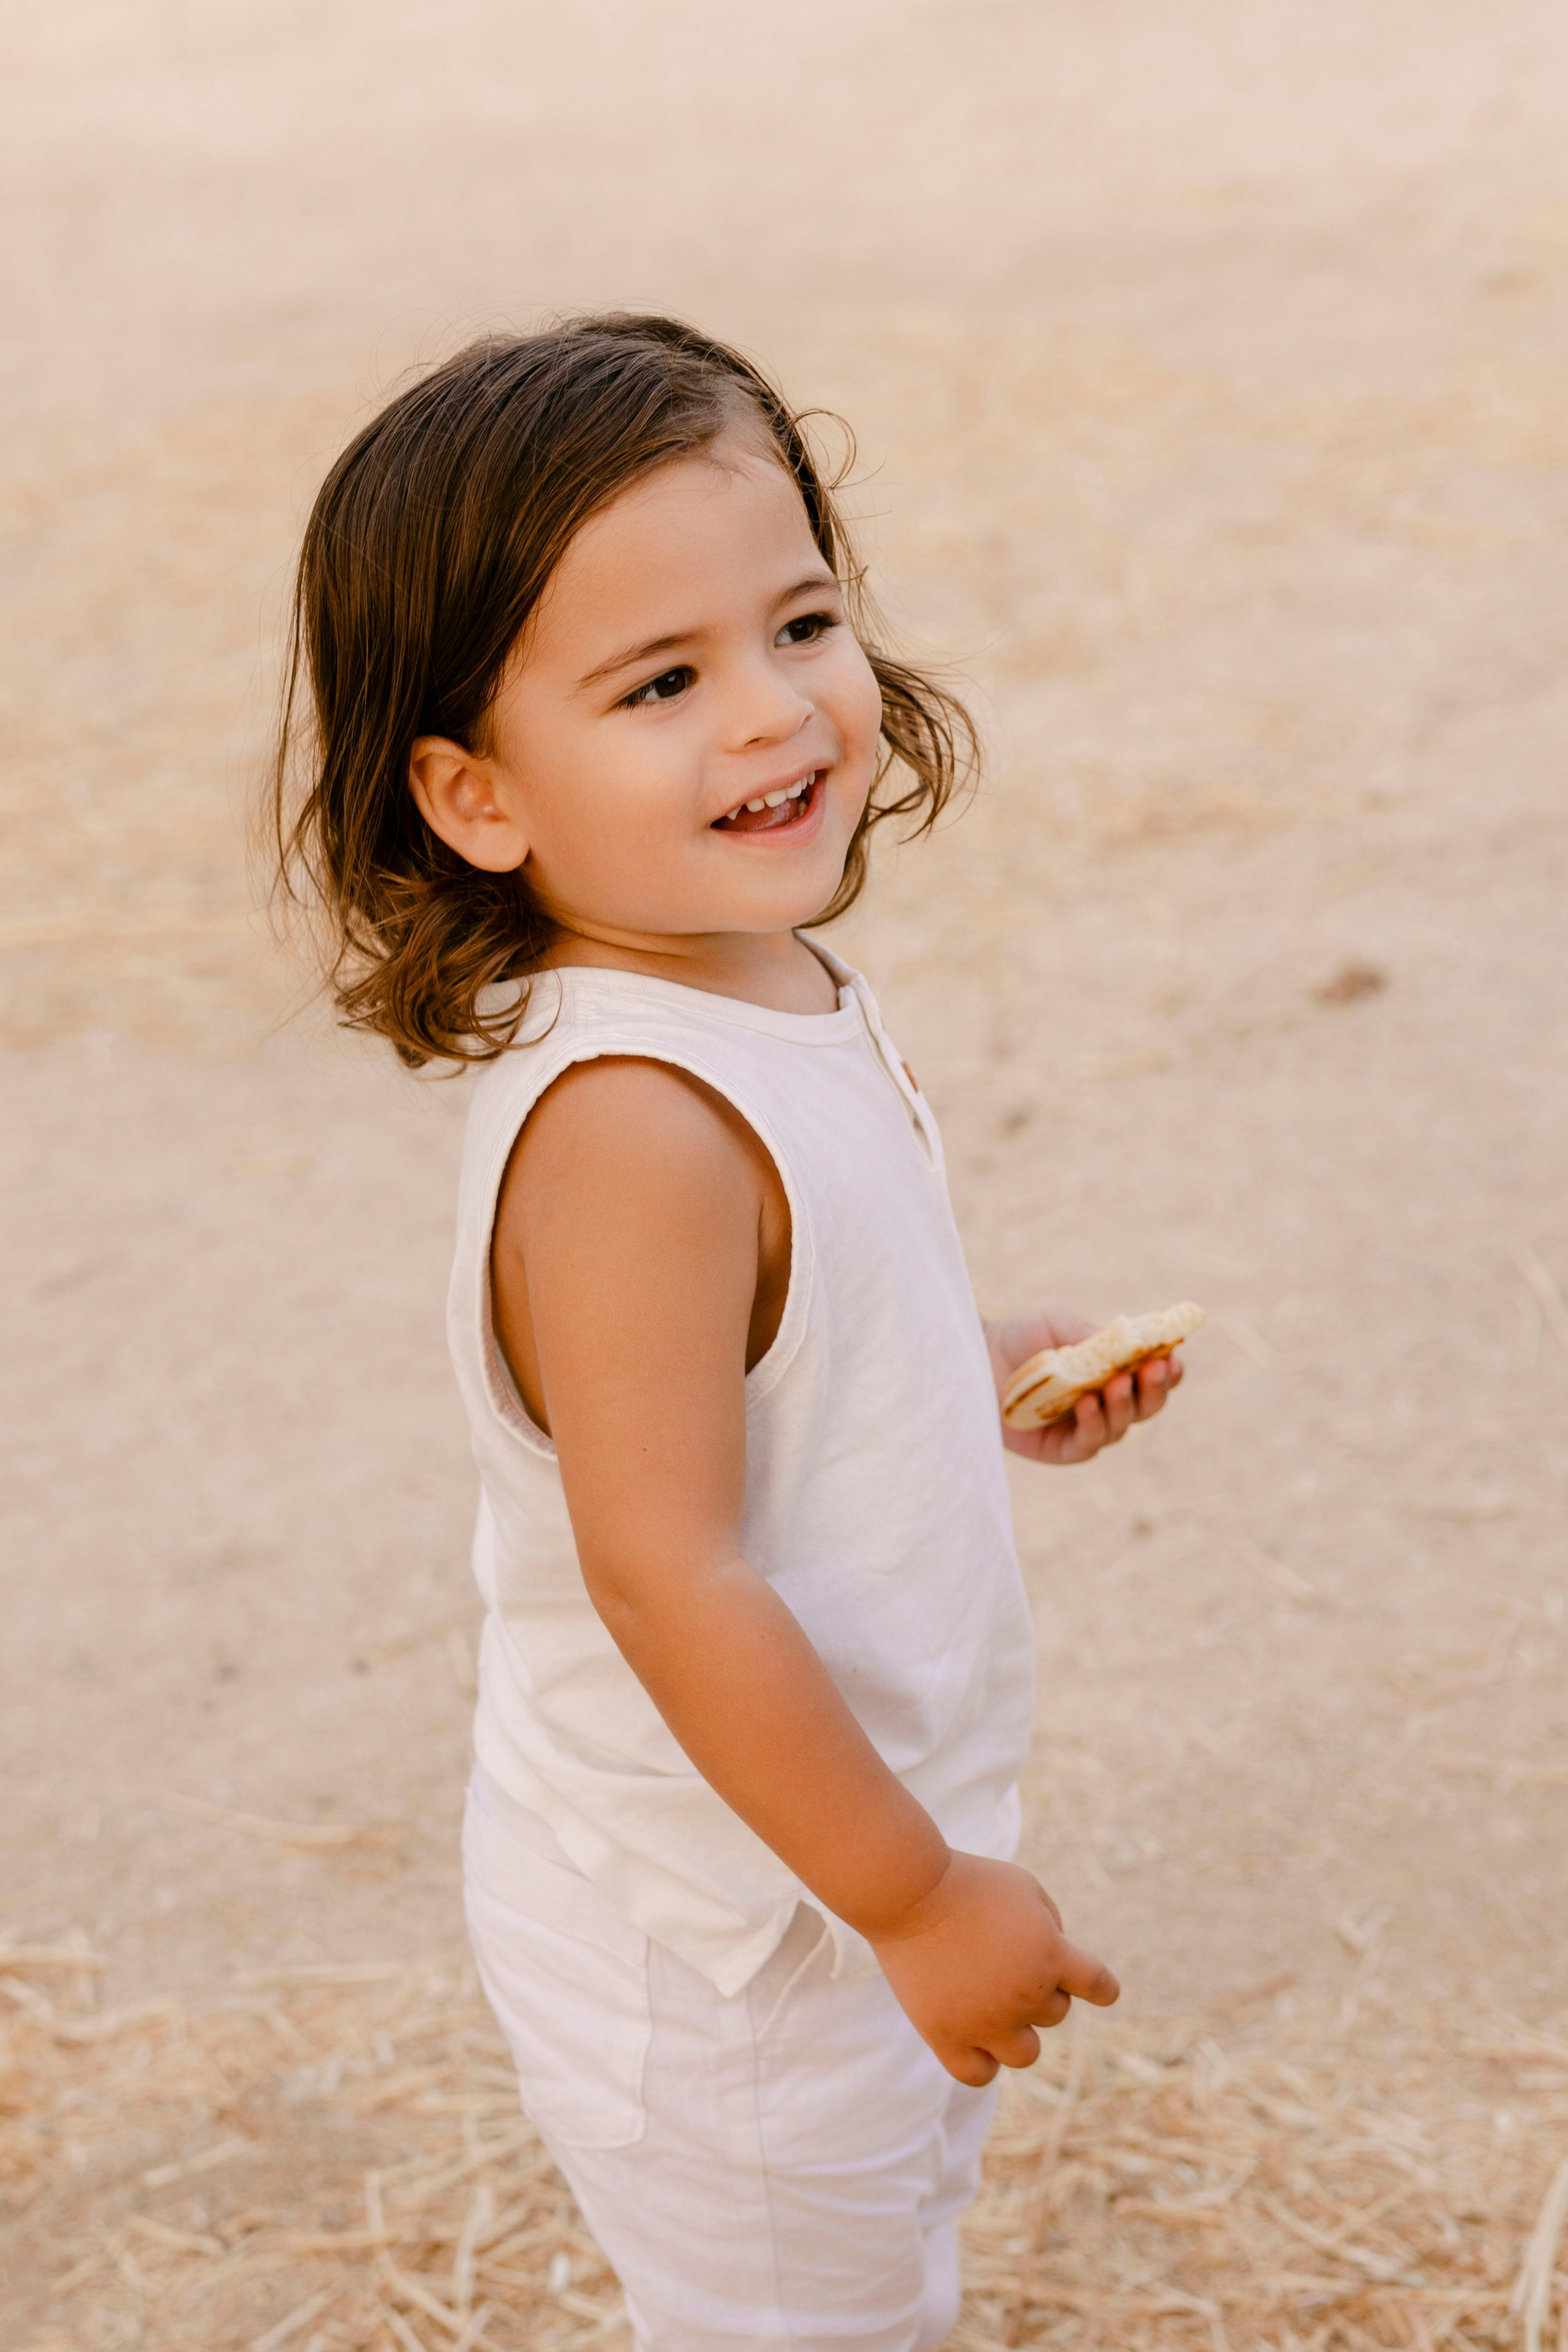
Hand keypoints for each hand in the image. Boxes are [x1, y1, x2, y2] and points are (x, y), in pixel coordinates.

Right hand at [868, 1850, 1118, 2085]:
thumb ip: (1051, 1926)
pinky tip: (976, 2037)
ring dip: (1018, 2030)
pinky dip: (984, 2062)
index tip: (1102, 1991)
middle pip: (1055, 2012)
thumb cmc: (969, 1882)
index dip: (1102, 1988)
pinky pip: (978, 2074)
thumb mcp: (1024, 1888)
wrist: (907, 1890)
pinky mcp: (945, 2036)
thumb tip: (1056, 1966)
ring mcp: (984, 2022)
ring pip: (1026, 2053)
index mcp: (1050, 1954)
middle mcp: (1024, 1995)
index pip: (1098, 1985)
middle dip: (1039, 1988)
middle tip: (1002, 1958)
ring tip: (991, 2001)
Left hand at [985, 1309, 1183, 1464]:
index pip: (1153, 1379)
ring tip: (1117, 1383)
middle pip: (1145, 1408)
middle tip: (1153, 1370)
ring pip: (1119, 1428)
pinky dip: (1092, 1426)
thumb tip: (1126, 1346)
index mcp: (1114, 1374)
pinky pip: (1087, 1445)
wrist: (976, 1355)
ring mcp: (1084, 1429)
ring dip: (1123, 1406)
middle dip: (1154, 1390)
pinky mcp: (1060, 1450)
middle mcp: (1105, 1404)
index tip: (1171, 1357)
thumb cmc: (1021, 1337)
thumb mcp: (1059, 1325)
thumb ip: (1092, 1336)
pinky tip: (1087, 1405)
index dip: (1168, 1372)